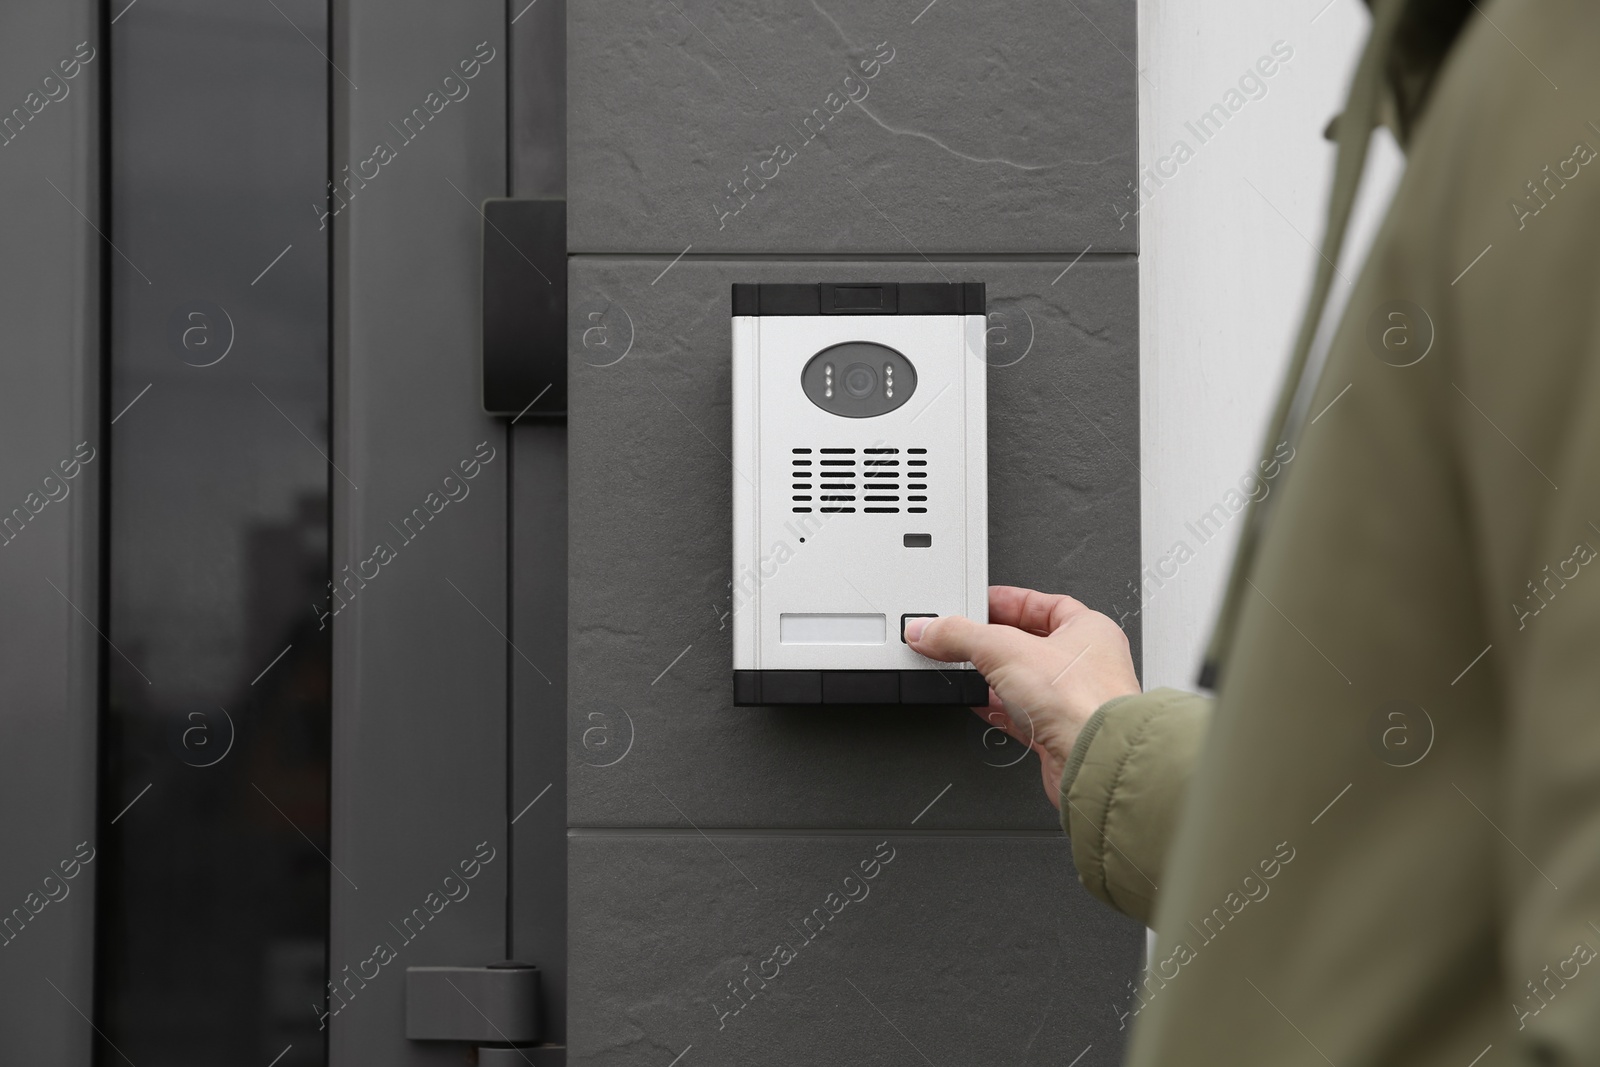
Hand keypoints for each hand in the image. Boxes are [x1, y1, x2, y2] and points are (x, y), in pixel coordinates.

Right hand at [905, 586, 1141, 808]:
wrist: (1094, 760)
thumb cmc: (1083, 701)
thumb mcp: (1004, 649)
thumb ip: (960, 636)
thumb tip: (930, 630)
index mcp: (1089, 629)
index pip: (1041, 603)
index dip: (1006, 601)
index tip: (976, 603)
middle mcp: (1085, 664)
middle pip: (1027, 643)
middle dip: (993, 641)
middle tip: (962, 637)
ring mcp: (1071, 701)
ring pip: (1022, 680)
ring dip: (991, 676)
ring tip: (962, 669)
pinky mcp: (1056, 734)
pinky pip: (1019, 715)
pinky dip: (995, 708)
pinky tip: (976, 704)